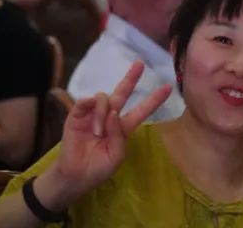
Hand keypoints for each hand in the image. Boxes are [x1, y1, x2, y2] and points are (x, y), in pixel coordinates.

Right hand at [48, 61, 172, 202]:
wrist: (74, 178)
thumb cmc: (98, 169)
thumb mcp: (116, 155)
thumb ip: (118, 134)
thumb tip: (112, 113)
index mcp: (122, 128)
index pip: (141, 110)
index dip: (153, 100)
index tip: (168, 88)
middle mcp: (109, 117)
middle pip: (122, 93)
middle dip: (131, 78)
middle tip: (140, 64)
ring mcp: (92, 115)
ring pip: (104, 98)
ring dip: (102, 113)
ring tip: (96, 132)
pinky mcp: (76, 116)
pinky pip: (84, 102)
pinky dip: (88, 104)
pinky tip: (88, 108)